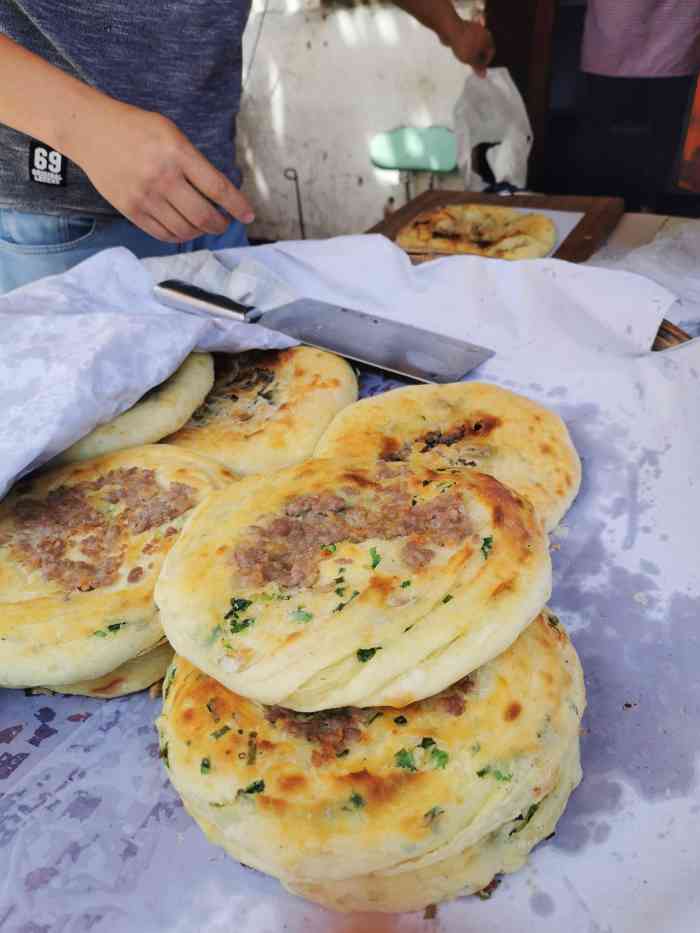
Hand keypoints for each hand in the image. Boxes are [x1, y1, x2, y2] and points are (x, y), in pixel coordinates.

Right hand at [72, 100, 254, 242]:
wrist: (90, 131)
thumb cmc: (136, 129)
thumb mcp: (170, 133)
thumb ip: (194, 162)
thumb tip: (218, 195)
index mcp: (177, 153)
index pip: (218, 188)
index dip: (238, 206)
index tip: (248, 216)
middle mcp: (162, 177)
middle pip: (204, 216)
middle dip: (220, 224)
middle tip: (223, 223)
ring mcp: (145, 196)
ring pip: (185, 230)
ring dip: (200, 232)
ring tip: (203, 226)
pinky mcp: (131, 210)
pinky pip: (163, 234)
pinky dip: (179, 237)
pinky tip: (184, 229)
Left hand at [443, 18, 494, 76]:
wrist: (450, 29)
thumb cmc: (463, 45)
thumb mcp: (471, 60)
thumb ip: (478, 67)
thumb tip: (484, 75)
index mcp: (488, 39)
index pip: (491, 52)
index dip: (486, 62)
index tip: (479, 68)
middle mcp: (483, 32)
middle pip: (484, 47)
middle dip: (479, 56)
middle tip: (472, 64)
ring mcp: (475, 28)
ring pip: (476, 43)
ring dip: (473, 51)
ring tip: (466, 58)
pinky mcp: (465, 28)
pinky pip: (469, 39)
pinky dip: (467, 45)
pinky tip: (460, 50)